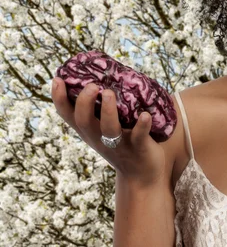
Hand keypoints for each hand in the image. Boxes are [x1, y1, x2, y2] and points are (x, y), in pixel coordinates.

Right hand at [51, 77, 166, 187]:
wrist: (141, 177)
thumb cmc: (123, 145)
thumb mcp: (105, 129)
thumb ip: (102, 109)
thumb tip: (108, 74)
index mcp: (90, 131)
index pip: (68, 115)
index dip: (59, 99)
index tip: (57, 79)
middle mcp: (100, 138)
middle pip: (83, 121)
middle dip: (84, 102)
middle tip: (91, 85)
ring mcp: (119, 144)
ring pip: (109, 129)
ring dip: (108, 111)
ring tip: (109, 93)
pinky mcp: (139, 148)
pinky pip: (139, 136)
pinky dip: (142, 125)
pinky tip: (146, 115)